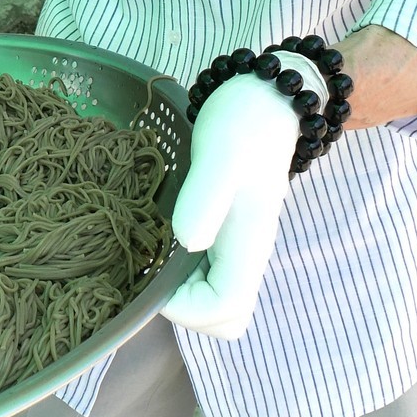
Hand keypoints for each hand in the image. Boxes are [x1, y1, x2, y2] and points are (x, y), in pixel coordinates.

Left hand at [162, 69, 309, 337]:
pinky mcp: (225, 231)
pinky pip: (205, 272)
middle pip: (224, 318)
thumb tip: (188, 243)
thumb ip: (204, 197)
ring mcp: (237, 245)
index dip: (184, 309)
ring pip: (215, 298)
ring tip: (150, 251)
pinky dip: (179, 270)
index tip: (153, 276)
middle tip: (151, 267)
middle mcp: (246, 254)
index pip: (224, 311)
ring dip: (180, 290)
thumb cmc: (243, 124)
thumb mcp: (219, 153)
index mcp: (248, 244)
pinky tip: (158, 237)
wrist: (265, 99)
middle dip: (183, 308)